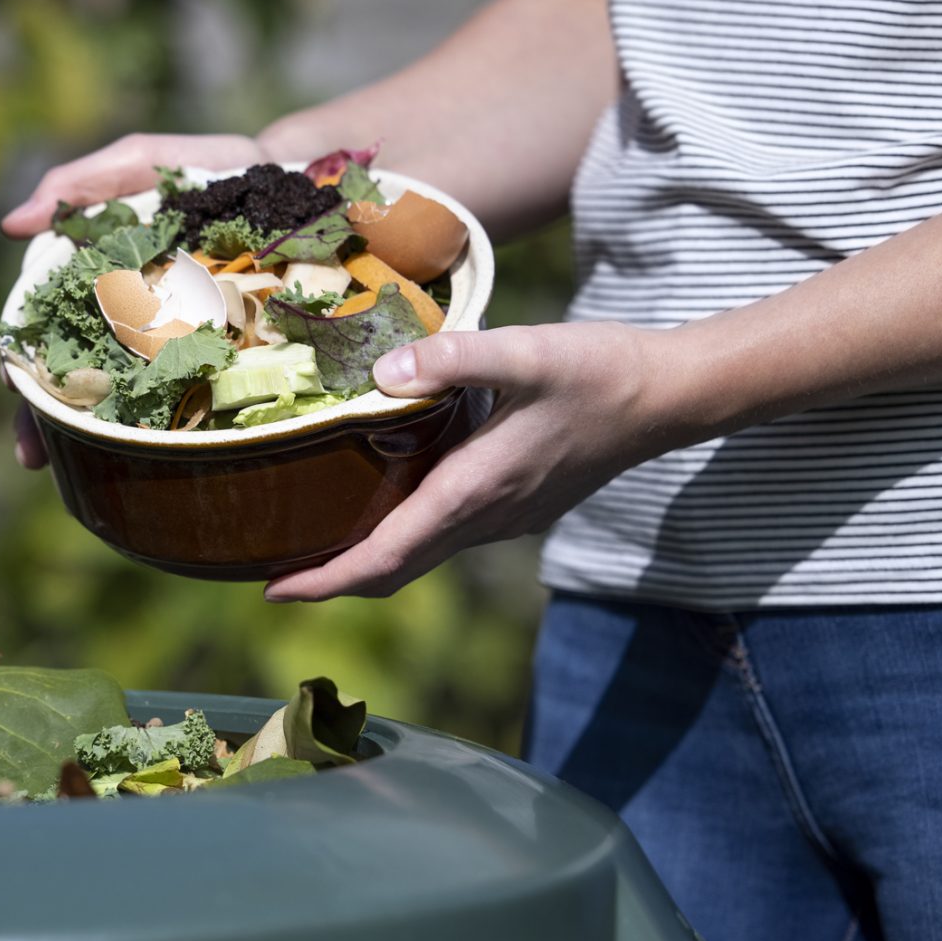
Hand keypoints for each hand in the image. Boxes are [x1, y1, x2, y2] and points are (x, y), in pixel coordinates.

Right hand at [2, 131, 268, 470]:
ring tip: (75, 468)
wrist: (293, 184)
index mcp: (99, 287)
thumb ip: (79, 185)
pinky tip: (155, 461)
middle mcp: (129, 326)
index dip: (23, 365)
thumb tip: (11, 224)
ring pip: (124, 404)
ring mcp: (174, 350)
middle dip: (47, 420)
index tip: (13, 388)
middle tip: (34, 453)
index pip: (46, 333)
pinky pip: (192, 403)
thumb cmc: (205, 172)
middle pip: (76, 380)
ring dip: (92, 440)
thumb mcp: (138, 163)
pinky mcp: (221, 363)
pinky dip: (168, 436)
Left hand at [263, 320, 692, 600]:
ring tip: (313, 542)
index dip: (326, 581)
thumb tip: (383, 373)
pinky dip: (401, 538)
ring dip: (365, 562)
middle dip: (332, 581)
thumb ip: (453, 357)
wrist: (669, 396)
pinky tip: (383, 504)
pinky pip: (445, 537)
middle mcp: (485, 518)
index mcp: (474, 491)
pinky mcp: (518, 506)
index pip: (385, 558)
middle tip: (272, 576)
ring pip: (421, 557)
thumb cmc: (600, 372)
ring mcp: (505, 519)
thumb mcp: (527, 351)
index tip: (273, 589)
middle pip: (394, 571)